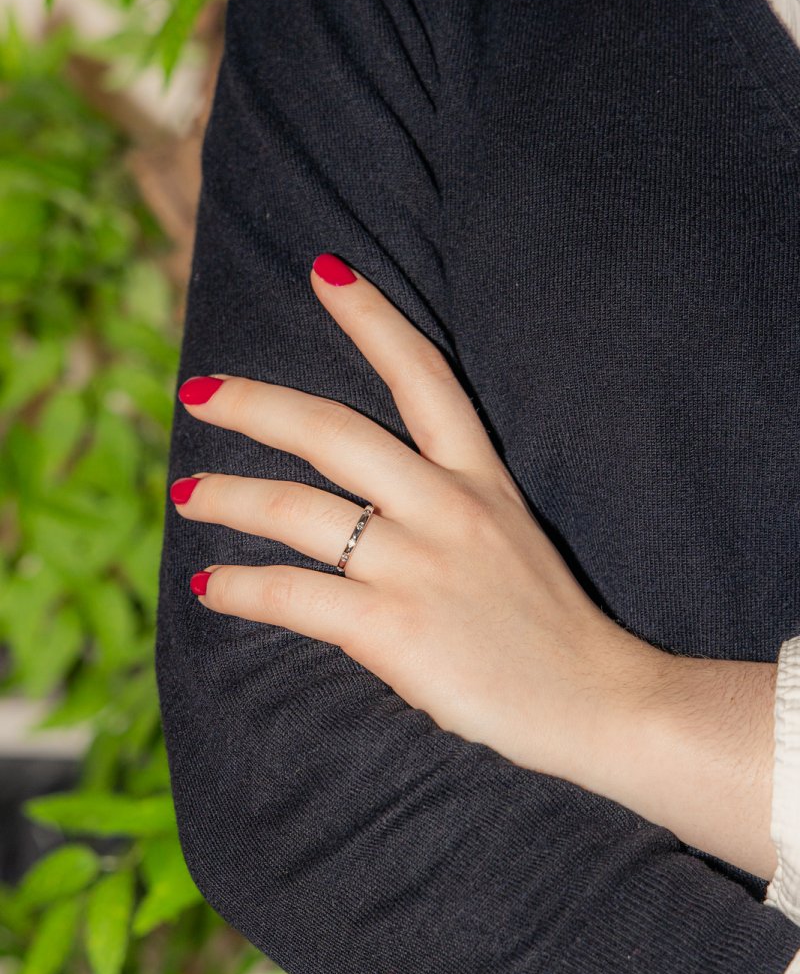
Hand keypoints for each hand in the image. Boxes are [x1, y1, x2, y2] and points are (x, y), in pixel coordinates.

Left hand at [170, 252, 660, 801]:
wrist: (598, 701)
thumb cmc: (548, 627)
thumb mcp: (510, 538)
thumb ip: (444, 509)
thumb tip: (361, 506)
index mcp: (480, 478)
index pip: (422, 376)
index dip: (371, 318)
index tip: (324, 271)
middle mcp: (447, 507)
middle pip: (332, 433)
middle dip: (254, 404)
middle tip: (198, 393)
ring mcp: (419, 567)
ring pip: (297, 512)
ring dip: (228, 498)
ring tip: (187, 497)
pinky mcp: (394, 629)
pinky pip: (293, 594)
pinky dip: (241, 588)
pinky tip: (211, 586)